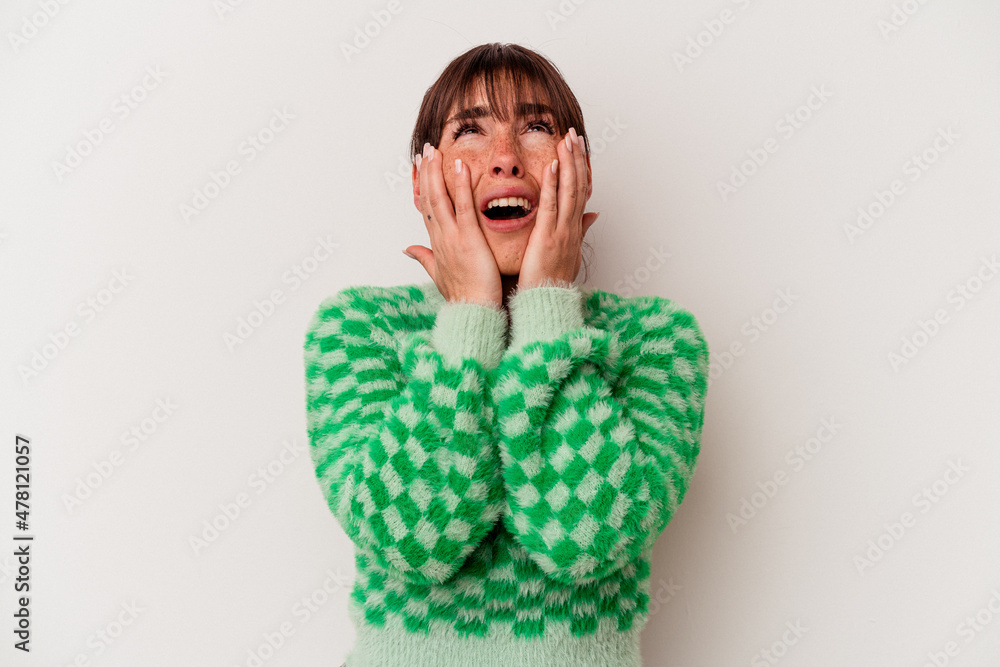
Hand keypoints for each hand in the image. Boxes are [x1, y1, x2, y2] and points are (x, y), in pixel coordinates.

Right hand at [404, 143, 502, 306]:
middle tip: (425, 150)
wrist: (474, 312)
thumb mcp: (439, 274)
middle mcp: (440, 237)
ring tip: (436, 150)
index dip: (422, 187)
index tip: (421, 169)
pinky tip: (459, 165)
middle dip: (427, 173)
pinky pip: (463, 206)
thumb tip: (407, 249)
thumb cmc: (464, 296)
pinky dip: (460, 184)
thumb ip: (424, 258)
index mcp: (436, 244)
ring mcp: (452, 236)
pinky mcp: (468, 238)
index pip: (426, 209)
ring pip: (440, 198)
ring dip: (437, 172)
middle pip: (429, 198)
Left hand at [518, 127, 599, 289]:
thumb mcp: (571, 253)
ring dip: (567, 163)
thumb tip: (593, 214)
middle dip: (576, 158)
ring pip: (568, 191)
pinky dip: (552, 184)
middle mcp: (572, 228)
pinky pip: (551, 206)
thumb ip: (580, 230)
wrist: (547, 305)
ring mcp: (561, 232)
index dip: (580, 168)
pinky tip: (551, 165)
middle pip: (578, 186)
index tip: (578, 148)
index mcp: (574, 230)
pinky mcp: (547, 238)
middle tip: (574, 134)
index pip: (580, 192)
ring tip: (566, 140)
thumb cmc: (552, 283)